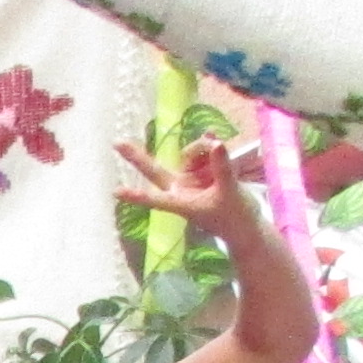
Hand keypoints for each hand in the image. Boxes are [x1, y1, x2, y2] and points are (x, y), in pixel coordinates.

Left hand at [112, 123, 259, 247]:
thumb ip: (222, 169)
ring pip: (188, 153)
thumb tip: (216, 144)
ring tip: (219, 149)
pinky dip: (209, 146)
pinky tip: (215, 137)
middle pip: (155, 170)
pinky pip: (202, 152)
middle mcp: (181, 188)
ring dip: (201, 148)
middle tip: (116, 143)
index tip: (116, 192)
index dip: (136, 196)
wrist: (247, 224)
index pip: (155, 199)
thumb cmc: (235, 218)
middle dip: (136, 157)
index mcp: (182, 202)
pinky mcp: (203, 171)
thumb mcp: (230, 193)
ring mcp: (191, 178)